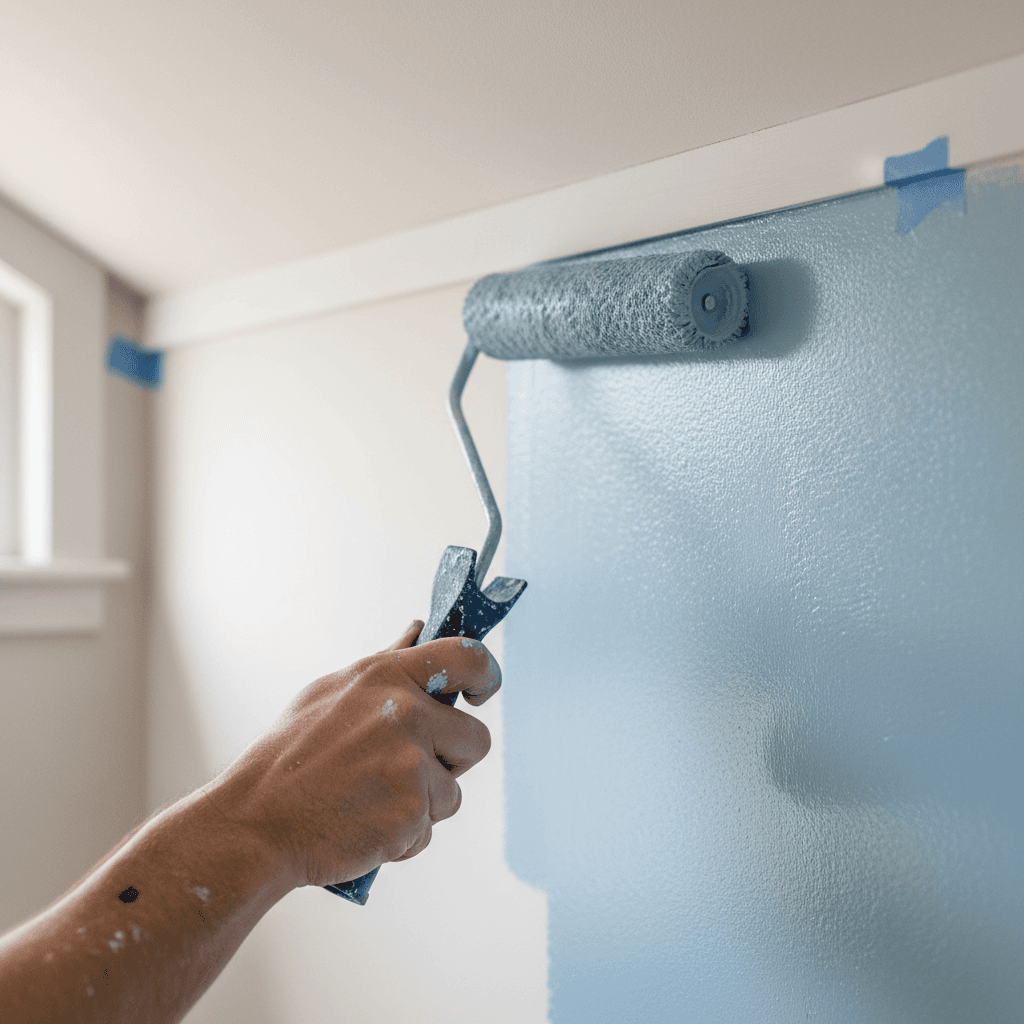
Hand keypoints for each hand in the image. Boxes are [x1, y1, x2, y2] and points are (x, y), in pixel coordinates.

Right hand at [200, 621, 500, 888]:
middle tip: (405, 771)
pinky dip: (403, 837)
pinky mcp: (410, 814)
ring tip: (368, 801)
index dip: (487, 675)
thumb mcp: (331, 692)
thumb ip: (387, 664)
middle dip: (453, 760)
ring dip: (422, 804)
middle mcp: (405, 714)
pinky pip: (429, 829)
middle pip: (476, 739)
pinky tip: (362, 826)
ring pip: (452, 792)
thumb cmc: (288, 757)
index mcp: (386, 676)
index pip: (468, 657)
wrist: (254, 823)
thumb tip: (420, 630)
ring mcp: (410, 765)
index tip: (479, 694)